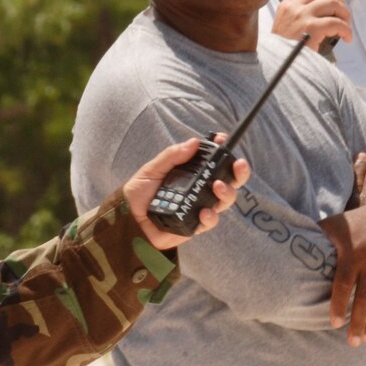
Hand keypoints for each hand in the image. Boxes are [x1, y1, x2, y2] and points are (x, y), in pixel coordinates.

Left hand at [123, 137, 249, 250]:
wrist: (127, 219)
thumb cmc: (139, 192)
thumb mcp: (152, 169)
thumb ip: (172, 156)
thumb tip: (194, 142)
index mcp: (191, 173)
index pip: (213, 160)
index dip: (223, 150)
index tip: (224, 140)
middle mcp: (199, 189)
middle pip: (228, 180)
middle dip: (238, 172)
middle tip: (238, 165)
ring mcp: (199, 207)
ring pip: (224, 200)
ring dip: (227, 192)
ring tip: (218, 187)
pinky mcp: (195, 225)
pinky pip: (210, 221)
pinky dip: (210, 216)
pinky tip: (204, 212)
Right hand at [271, 0, 351, 52]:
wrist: (277, 65)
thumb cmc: (283, 49)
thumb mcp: (283, 26)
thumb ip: (296, 15)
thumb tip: (323, 12)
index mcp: (286, 6)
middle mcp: (293, 7)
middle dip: (338, 1)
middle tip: (343, 15)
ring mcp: (302, 16)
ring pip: (332, 3)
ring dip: (344, 13)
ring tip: (346, 25)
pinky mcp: (311, 28)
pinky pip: (336, 23)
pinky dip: (346, 30)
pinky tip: (347, 37)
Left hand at [319, 201, 365, 346]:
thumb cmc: (353, 224)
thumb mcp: (333, 226)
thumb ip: (316, 240)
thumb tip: (287, 251)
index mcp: (352, 251)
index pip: (344, 282)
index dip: (339, 304)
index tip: (334, 323)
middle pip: (365, 297)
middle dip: (359, 322)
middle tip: (352, 342)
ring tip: (365, 339)